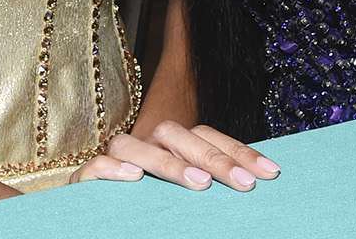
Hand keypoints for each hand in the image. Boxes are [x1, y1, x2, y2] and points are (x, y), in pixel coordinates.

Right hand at [69, 121, 279, 191]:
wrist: (95, 220)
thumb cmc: (148, 208)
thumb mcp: (183, 195)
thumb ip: (206, 182)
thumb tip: (253, 185)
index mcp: (170, 145)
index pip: (207, 137)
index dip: (239, 152)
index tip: (270, 173)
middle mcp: (144, 144)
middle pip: (177, 135)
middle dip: (214, 158)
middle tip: (244, 183)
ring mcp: (114, 159)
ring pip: (135, 144)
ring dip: (168, 163)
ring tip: (199, 184)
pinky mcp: (85, 178)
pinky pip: (97, 165)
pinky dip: (113, 169)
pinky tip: (134, 179)